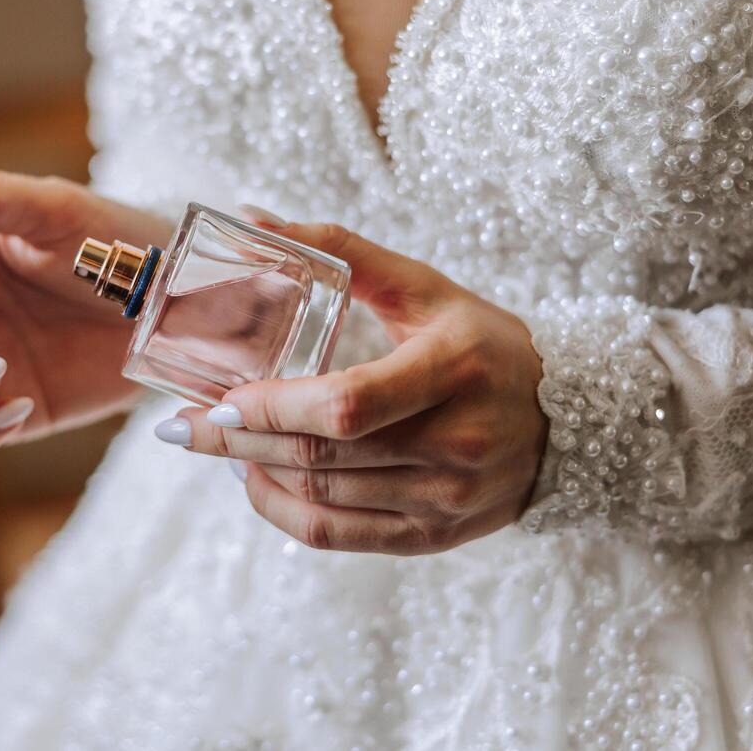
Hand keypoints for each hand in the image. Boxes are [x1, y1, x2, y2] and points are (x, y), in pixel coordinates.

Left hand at [164, 215, 547, 554]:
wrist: (572, 422)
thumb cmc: (483, 343)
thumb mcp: (426, 288)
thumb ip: (343, 251)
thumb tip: (251, 216)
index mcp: (454, 370)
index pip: (349, 406)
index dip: (273, 409)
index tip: (218, 398)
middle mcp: (456, 443)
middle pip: (324, 457)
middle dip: (238, 442)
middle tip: (179, 428)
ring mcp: (447, 498)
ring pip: (323, 499)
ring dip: (253, 474)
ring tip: (214, 446)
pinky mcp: (435, 536)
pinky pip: (339, 536)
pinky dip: (282, 512)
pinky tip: (254, 482)